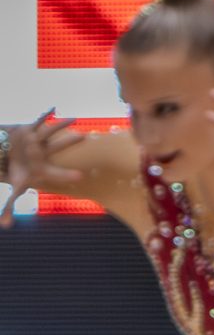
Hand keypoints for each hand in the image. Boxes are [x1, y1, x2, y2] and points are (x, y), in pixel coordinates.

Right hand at [1, 111, 81, 227]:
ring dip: (59, 125)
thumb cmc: (17, 172)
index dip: (66, 174)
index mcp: (42, 168)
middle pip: (56, 147)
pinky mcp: (29, 130)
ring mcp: (38, 141)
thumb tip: (6, 227)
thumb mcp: (14, 188)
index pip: (56, 172)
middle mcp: (43, 153)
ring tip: (73, 118)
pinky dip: (44, 115)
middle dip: (69, 142)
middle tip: (84, 136)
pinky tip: (53, 107)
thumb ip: (10, 207)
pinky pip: (37, 121)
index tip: (81, 175)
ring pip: (49, 132)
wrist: (11, 156)